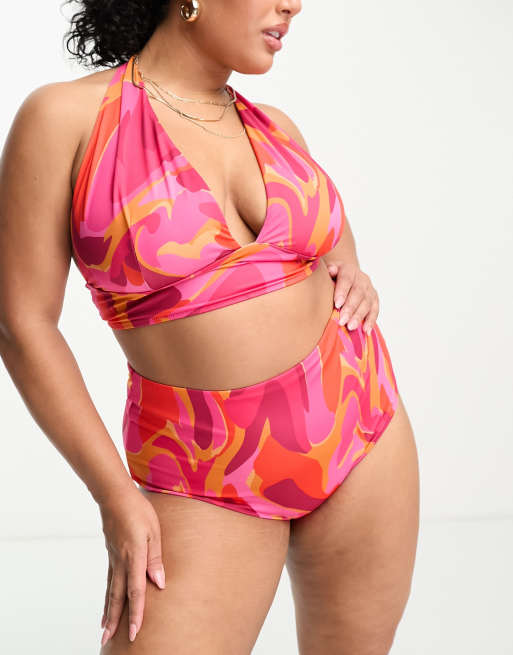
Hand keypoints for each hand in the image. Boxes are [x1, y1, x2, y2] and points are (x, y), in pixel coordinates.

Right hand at [98, 487, 165, 645]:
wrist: (114, 496)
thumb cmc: (138, 510)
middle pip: (117, 596)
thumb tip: (159, 583)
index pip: (135, 590)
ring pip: (110, 591)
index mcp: (134, 556)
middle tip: (110, 641)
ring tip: (104, 631)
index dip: (136, 613)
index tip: (135, 632)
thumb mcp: (154, 530)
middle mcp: (120, 561)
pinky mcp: (111, 554)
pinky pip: (108, 580)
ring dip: (107, 612)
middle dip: (115, 621)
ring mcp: (113, 558)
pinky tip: (106, 604)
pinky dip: (106, 596)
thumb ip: (155, 558)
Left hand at [327, 262, 378, 334]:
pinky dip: (371, 320)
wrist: (345, 275)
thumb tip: (330, 270)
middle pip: (358, 293)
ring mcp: (369, 289)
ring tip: (351, 327)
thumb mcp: (327, 271)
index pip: (347, 279)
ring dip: (359, 316)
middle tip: (342, 320)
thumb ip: (328, 272)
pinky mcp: (374, 299)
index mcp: (349, 270)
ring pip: (367, 302)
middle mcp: (362, 279)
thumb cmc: (332, 277)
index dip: (342, 291)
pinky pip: (375, 310)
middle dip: (350, 308)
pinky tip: (366, 330)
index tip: (337, 304)